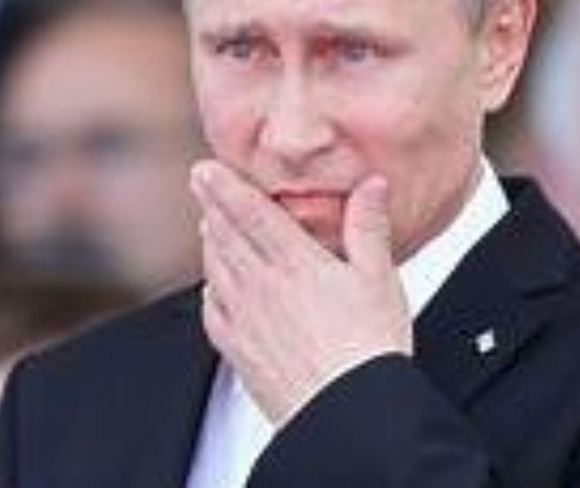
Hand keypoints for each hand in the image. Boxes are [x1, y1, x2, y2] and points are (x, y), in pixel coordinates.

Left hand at [191, 161, 412, 426]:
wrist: (345, 411)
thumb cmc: (369, 348)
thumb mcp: (379, 278)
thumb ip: (369, 226)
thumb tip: (371, 184)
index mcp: (295, 262)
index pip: (249, 213)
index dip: (224, 186)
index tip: (206, 169)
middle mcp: (262, 286)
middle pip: (225, 235)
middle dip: (211, 205)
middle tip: (200, 183)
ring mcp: (245, 319)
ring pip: (215, 269)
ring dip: (210, 242)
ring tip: (209, 225)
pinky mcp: (240, 351)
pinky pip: (213, 310)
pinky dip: (210, 288)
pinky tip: (214, 285)